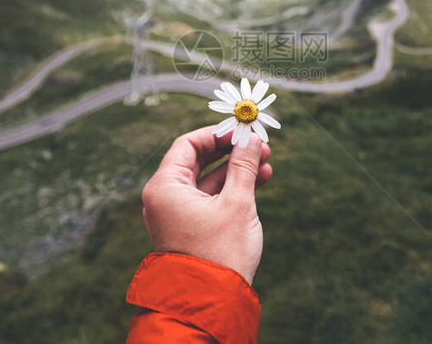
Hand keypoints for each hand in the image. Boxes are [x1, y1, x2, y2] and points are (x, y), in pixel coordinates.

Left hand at [141, 126, 272, 284]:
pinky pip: (209, 198)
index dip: (217, 134)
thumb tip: (251, 139)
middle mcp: (164, 198)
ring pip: (207, 180)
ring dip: (236, 170)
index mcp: (164, 187)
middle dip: (230, 151)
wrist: (212, 302)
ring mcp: (176, 214)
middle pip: (197, 160)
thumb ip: (244, 166)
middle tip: (259, 144)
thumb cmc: (219, 253)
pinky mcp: (189, 227)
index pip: (187, 145)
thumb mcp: (237, 203)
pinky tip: (260, 180)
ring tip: (266, 162)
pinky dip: (231, 189)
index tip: (242, 130)